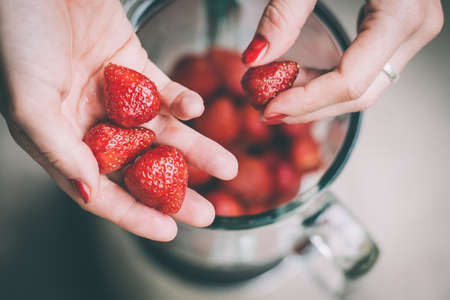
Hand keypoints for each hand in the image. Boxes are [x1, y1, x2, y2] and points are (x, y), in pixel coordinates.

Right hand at [0, 0, 237, 240]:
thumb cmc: (19, 35)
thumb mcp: (29, 99)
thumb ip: (58, 149)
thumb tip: (90, 192)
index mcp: (61, 140)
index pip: (101, 191)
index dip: (134, 214)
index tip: (170, 232)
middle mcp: (90, 124)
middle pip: (139, 169)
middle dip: (174, 192)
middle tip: (209, 212)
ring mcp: (116, 97)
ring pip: (161, 134)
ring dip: (195, 151)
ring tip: (228, 168)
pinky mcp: (136, 68)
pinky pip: (165, 93)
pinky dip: (184, 103)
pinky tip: (198, 110)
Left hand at [242, 0, 443, 122]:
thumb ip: (284, 12)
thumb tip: (255, 58)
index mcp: (402, 12)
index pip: (350, 81)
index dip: (306, 102)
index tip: (268, 109)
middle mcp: (414, 29)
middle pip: (359, 94)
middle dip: (309, 108)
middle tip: (266, 110)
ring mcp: (410, 32)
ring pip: (363, 88)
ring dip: (316, 98)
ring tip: (275, 94)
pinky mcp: (397, 31)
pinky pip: (364, 70)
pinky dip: (328, 79)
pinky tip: (298, 78)